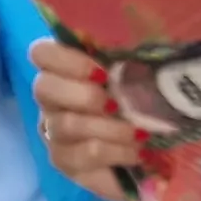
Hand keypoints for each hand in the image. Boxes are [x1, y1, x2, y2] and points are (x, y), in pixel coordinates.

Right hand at [31, 40, 146, 200]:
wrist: (158, 153)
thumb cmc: (146, 103)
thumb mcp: (144, 68)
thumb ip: (134, 47)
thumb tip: (127, 38)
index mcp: (67, 69)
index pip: (42, 53)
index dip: (67, 59)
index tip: (102, 73)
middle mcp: (52, 99)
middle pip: (43, 87)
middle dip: (84, 95)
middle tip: (116, 105)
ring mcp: (53, 132)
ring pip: (67, 124)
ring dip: (110, 128)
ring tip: (140, 134)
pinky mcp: (64, 162)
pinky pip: (85, 154)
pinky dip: (117, 151)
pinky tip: (139, 153)